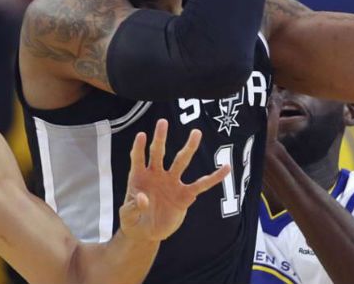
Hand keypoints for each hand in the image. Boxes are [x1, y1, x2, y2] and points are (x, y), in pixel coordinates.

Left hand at [119, 120, 230, 241]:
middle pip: (158, 153)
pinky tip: (226, 168)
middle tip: (163, 121)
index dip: (139, 147)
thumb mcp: (127, 216)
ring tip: (196, 133)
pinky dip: (214, 177)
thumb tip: (143, 198)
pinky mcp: (184, 195)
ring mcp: (171, 183)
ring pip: (181, 162)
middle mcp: (156, 175)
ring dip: (188, 148)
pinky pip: (201, 185)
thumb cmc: (133, 220)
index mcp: (139, 176)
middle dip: (160, 138)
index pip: (138, 158)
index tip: (142, 135)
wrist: (147, 232)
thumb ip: (133, 207)